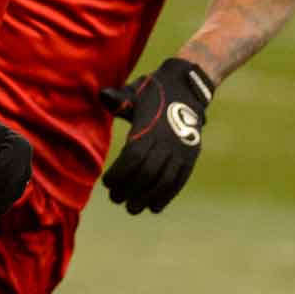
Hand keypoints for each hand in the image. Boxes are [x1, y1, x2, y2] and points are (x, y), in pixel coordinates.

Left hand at [100, 57, 213, 213]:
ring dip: (148, 197)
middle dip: (130, 190)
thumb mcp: (135, 91)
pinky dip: (168, 195)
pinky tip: (155, 207)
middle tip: (116, 200)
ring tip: (133, 208)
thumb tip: (103, 95)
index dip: (120, 174)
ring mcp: (182, 150)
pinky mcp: (191, 155)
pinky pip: (180, 180)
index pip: (133, 158)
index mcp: (150, 128)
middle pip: (147, 173)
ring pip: (165, 180)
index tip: (107, 184)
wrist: (188, 85)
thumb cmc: (154, 90)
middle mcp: (167, 141)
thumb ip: (119, 98)